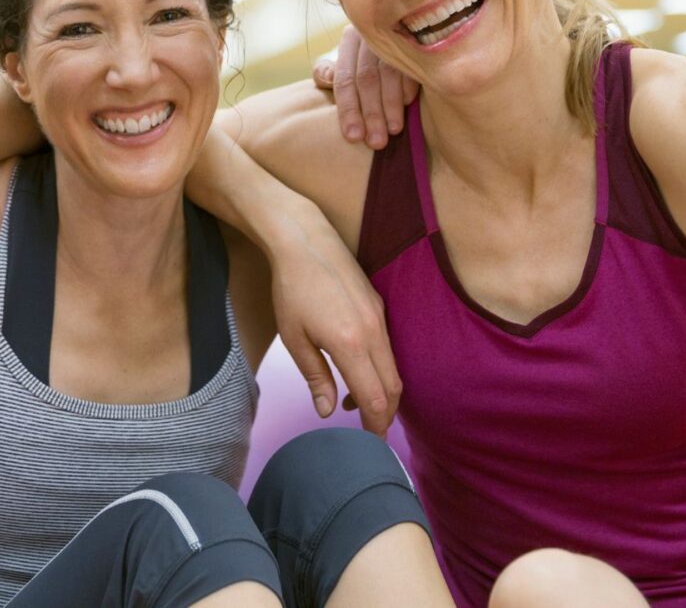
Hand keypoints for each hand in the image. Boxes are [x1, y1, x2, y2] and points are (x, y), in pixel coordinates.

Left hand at [270, 208, 401, 435]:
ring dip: (381, 392)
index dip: (376, 426)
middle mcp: (374, 333)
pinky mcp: (379, 308)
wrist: (305, 242)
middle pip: (392, 388)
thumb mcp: (294, 339)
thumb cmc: (292, 290)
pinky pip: (389, 349)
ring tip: (354, 403)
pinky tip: (356, 371)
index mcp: (350, 345)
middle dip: (384, 415)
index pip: (375, 399)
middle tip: (368, 432)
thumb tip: (329, 412)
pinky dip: (380, 370)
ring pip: (393, 369)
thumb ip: (316, 377)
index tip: (370, 444)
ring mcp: (380, 319)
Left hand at [312, 25, 418, 149]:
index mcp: (350, 39)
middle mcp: (371, 35)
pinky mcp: (418, 40)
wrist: (402, 29)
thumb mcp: (342, 61)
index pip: (344, 80)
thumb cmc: (365, 56)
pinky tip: (408, 105)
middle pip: (367, 79)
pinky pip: (412, 64)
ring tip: (394, 131)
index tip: (354, 137)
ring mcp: (396, 35)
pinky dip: (409, 87)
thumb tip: (326, 77)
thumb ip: (326, 71)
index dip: (348, 110)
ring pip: (389, 74)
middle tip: (376, 142)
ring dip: (391, 105)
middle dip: (371, 114)